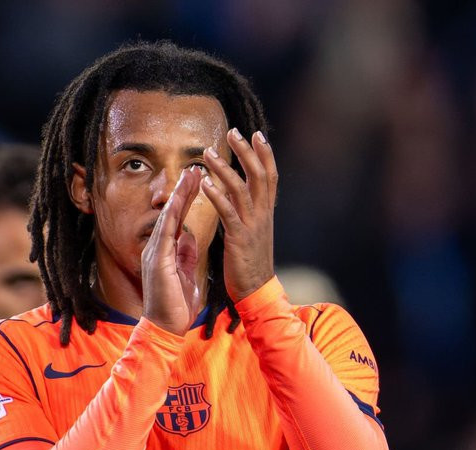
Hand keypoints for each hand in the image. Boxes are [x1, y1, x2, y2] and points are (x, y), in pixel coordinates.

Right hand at [141, 166, 204, 334]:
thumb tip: (189, 238)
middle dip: (183, 190)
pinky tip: (179, 199)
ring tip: (190, 174)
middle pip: (171, 212)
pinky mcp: (157, 260)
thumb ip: (186, 255)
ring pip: (167, 216)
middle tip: (195, 167)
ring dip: (179, 195)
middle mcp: (155, 248)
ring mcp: (154, 253)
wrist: (165, 327)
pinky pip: (165, 232)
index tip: (198, 181)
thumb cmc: (176, 306)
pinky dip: (172, 214)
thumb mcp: (185, 275)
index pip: (177, 219)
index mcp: (164, 252)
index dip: (187, 199)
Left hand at [202, 129, 277, 302]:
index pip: (270, 176)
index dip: (265, 154)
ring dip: (225, 168)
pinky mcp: (239, 238)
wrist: (256, 291)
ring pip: (242, 189)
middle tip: (232, 132)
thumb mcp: (254, 234)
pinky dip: (217, 196)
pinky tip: (205, 184)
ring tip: (208, 153)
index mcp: (266, 213)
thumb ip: (249, 214)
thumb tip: (242, 197)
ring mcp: (252, 226)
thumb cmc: (250, 264)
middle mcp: (263, 215)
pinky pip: (228, 212)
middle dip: (246, 152)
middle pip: (259, 175)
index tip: (256, 134)